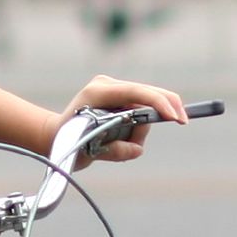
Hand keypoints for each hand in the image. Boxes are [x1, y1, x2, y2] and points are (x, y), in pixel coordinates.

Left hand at [55, 77, 186, 165]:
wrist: (55, 136)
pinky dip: (138, 129)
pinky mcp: (118, 97)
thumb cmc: (67, 142)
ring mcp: (113, 89)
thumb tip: (136, 148)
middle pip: (149, 92)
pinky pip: (140, 111)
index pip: (137, 92)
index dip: (160, 104)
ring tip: (118, 146)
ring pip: (146, 106)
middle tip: (182, 121)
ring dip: (142, 129)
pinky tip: (120, 139)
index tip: (176, 118)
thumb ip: (114, 150)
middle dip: (166, 108)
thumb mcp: (89, 151)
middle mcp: (108, 85)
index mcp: (99, 92)